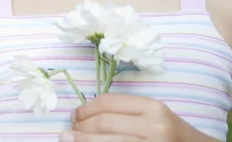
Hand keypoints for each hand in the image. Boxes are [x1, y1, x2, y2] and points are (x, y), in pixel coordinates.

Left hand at [59, 94, 218, 141]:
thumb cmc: (173, 135)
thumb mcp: (154, 116)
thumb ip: (124, 113)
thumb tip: (80, 116)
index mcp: (154, 108)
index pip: (108, 103)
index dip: (85, 109)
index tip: (75, 116)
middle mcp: (155, 128)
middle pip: (103, 123)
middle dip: (80, 127)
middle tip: (68, 131)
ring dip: (82, 140)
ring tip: (70, 140)